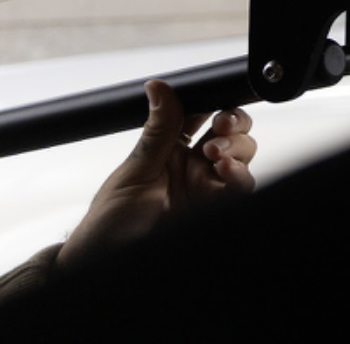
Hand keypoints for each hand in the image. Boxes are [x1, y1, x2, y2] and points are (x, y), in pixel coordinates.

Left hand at [59, 79, 256, 264]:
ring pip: (243, 154)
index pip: (201, 115)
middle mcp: (193, 166)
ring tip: (215, 152)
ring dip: (236, 146)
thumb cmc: (109, 223)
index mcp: (170, 150)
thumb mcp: (134, 171)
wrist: (106, 262)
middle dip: (233, 121)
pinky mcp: (216, 207)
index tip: (215, 98)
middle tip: (221, 125)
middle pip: (231, 132)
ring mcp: (207, 187)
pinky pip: (242, 186)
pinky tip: (226, 169)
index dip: (213, 102)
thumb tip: (159, 87)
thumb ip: (157, 130)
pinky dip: (240, 174)